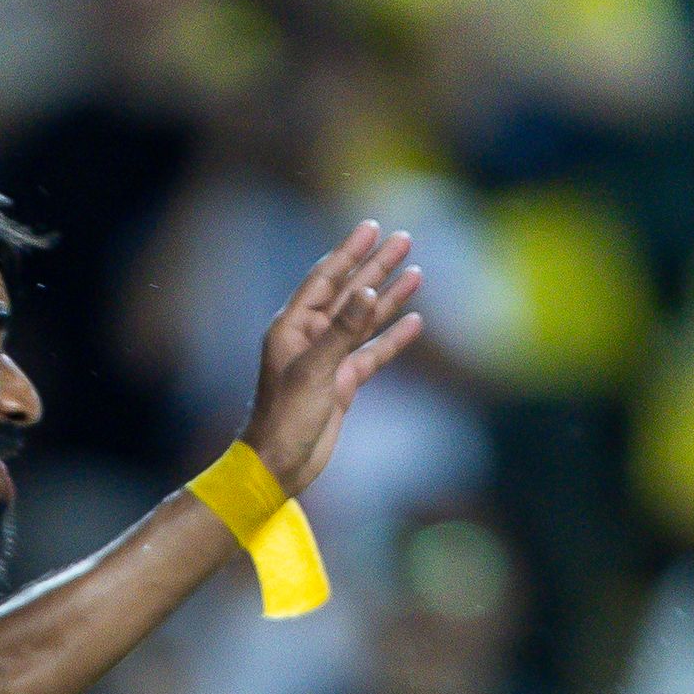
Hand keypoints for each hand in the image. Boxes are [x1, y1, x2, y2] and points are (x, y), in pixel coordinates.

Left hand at [239, 221, 427, 495]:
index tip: (371, 228)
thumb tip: (368, 292)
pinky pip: (372, 353)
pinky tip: (414, 321)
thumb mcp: (314, 370)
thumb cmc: (285, 418)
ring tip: (415, 272)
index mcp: (292, 327)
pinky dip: (392, 337)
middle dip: (376, 266)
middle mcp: (309, 337)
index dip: (349, 252)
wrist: (279, 465)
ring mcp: (328, 359)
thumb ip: (342, 331)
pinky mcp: (343, 383)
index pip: (325, 279)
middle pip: (349, 292)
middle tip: (403, 239)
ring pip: (364, 320)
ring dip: (388, 296)